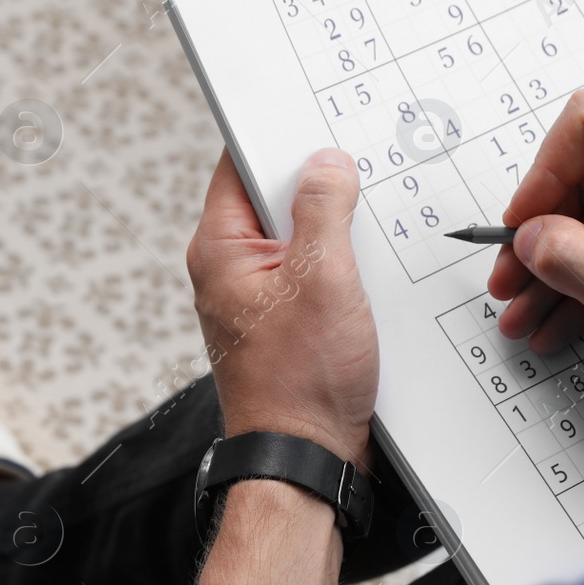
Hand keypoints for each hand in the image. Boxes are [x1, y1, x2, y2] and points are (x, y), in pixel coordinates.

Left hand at [185, 149, 377, 465]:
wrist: (305, 458)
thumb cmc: (300, 385)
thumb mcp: (324, 280)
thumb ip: (325, 211)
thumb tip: (327, 165)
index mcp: (220, 250)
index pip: (238, 166)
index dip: (278, 141)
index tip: (315, 126)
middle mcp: (229, 270)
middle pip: (273, 199)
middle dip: (317, 188)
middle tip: (356, 183)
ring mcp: (255, 297)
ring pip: (297, 238)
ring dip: (333, 233)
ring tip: (362, 238)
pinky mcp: (282, 321)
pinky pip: (309, 274)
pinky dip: (337, 268)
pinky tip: (364, 276)